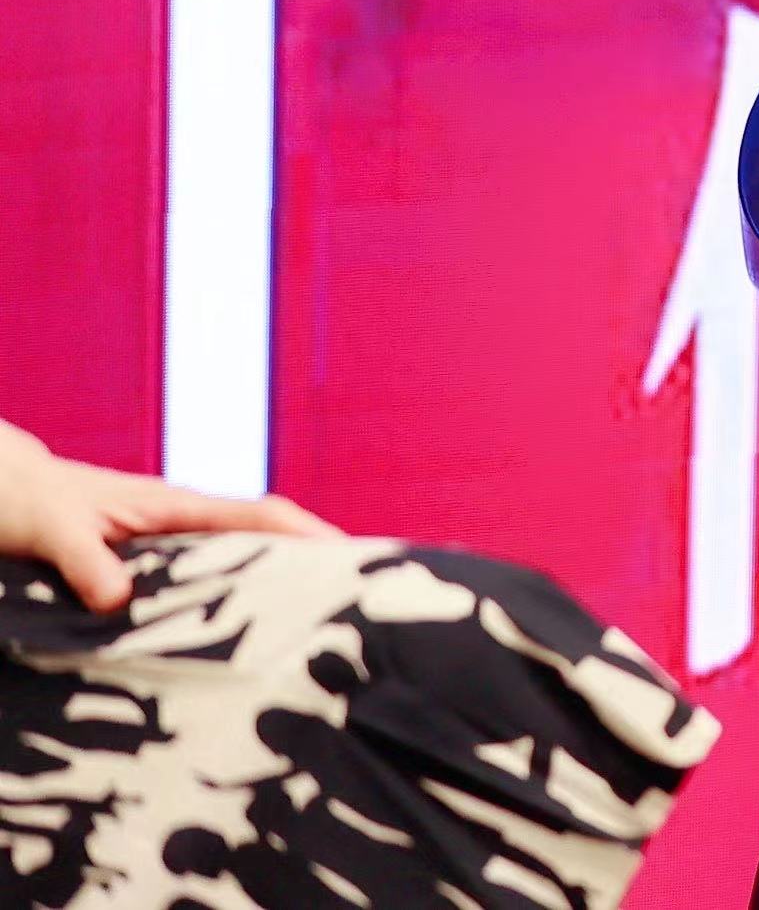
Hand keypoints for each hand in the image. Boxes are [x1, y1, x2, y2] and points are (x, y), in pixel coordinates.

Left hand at [0, 419, 338, 613]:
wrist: (0, 490)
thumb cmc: (25, 501)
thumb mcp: (52, 529)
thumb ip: (87, 562)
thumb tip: (122, 603)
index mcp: (172, 505)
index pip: (256, 516)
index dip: (305, 534)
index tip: (350, 556)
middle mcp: (179, 524)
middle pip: (261, 540)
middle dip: (307, 563)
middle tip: (351, 602)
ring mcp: (165, 545)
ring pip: (231, 566)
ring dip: (267, 588)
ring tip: (305, 632)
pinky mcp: (143, 567)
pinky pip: (195, 586)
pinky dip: (221, 606)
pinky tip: (226, 641)